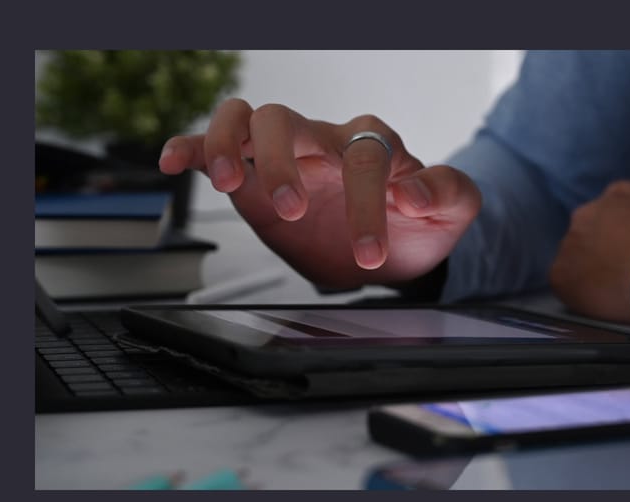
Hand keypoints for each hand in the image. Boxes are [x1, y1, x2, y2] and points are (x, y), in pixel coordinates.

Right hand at [159, 99, 480, 289]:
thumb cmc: (420, 224)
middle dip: (282, 165)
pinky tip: (176, 161)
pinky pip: (217, 144)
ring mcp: (289, 156)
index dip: (366, 204)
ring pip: (251, 121)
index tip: (371, 252)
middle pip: (290, 122)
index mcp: (376, 146)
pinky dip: (193, 147)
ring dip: (232, 146)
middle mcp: (327, 142)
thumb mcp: (452, 212)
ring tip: (230, 182)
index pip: (363, 157)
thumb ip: (447, 192)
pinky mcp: (257, 176)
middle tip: (293, 211)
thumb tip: (412, 188)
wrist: (396, 247)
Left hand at [549, 181, 629, 323]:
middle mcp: (589, 212)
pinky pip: (566, 286)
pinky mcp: (561, 274)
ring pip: (576, 259)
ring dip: (591, 274)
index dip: (623, 235)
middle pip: (589, 233)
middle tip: (623, 274)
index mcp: (620, 193)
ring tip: (617, 293)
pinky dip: (580, 297)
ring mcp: (571, 242)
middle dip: (603, 252)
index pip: (614, 212)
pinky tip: (603, 304)